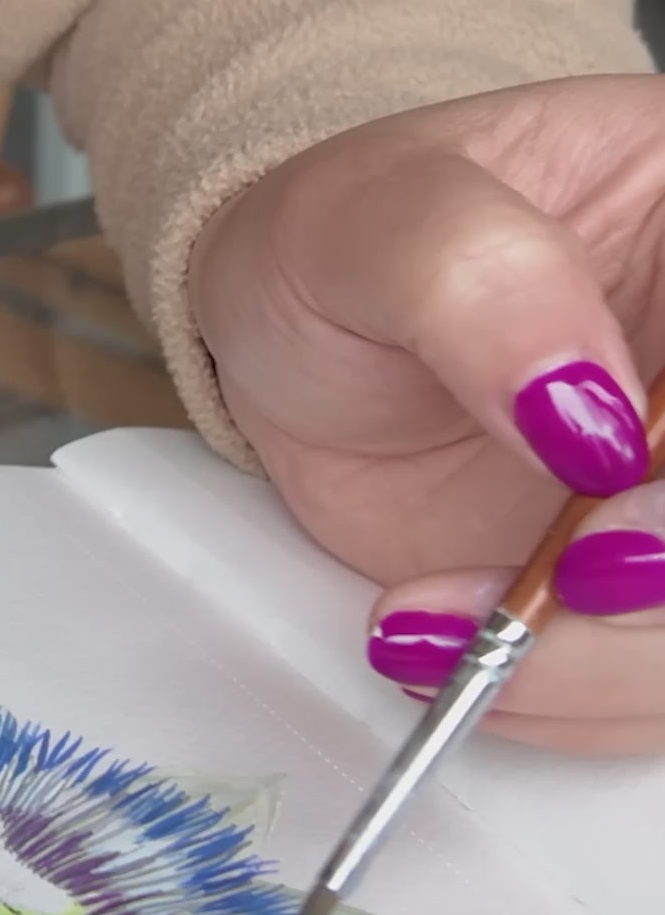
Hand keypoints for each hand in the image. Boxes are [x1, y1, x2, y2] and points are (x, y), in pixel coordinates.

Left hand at [188, 74, 664, 754]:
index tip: (601, 521)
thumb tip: (588, 409)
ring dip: (599, 666)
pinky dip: (559, 696)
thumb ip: (480, 280)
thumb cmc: (342, 242)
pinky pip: (648, 688)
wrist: (288, 331)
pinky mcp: (646, 591)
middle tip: (539, 591)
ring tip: (430, 621)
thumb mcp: (376, 217)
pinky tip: (437, 641)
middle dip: (664, 597)